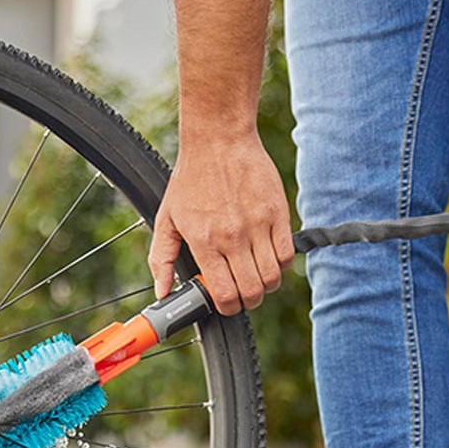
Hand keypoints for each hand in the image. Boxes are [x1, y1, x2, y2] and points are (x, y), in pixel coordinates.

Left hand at [148, 133, 294, 314]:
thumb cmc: (191, 179)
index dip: (227, 307)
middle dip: (248, 301)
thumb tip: (162, 292)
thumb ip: (161, 258)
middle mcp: (232, 237)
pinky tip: (269, 258)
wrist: (218, 140)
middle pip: (251, 291)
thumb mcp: (167, 218)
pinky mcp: (278, 213)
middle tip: (242, 294)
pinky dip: (281, 265)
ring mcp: (258, 225)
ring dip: (265, 286)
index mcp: (204, 241)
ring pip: (272, 278)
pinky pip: (287, 255)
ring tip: (256, 277)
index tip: (225, 301)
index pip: (224, 294)